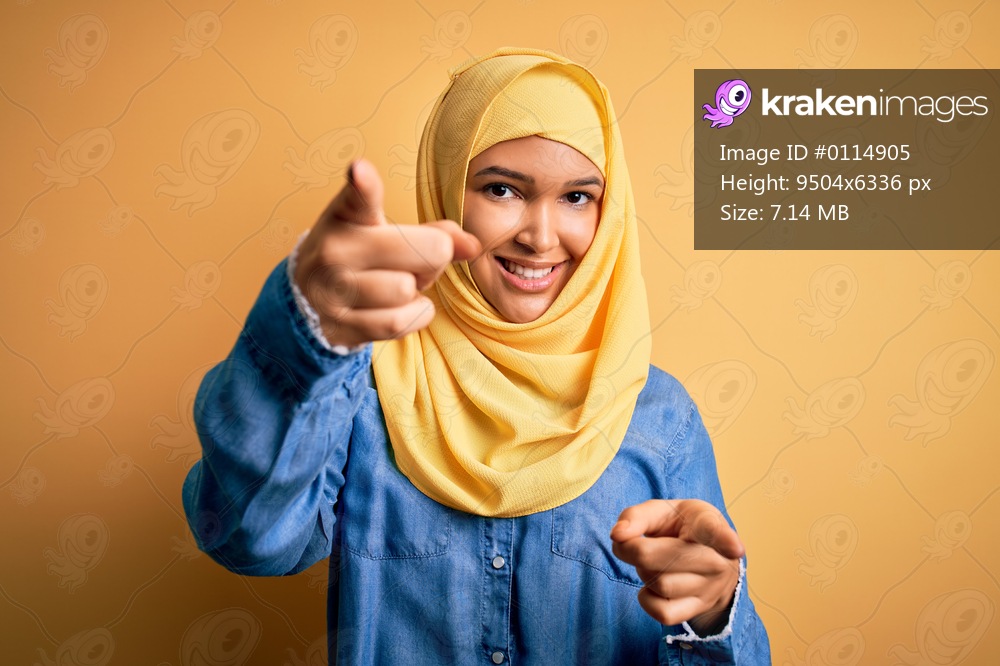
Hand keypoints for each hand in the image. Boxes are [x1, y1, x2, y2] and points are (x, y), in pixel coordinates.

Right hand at [293, 158, 481, 346]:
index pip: (358, 198)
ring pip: (408, 290)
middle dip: (432, 259)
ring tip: (392, 286)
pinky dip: (411, 316)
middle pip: (427, 250)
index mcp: (347, 217)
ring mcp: (334, 290)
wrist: (308, 299)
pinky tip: (395, 307)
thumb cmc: (361, 257)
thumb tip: (473, 246)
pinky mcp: (341, 325)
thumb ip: (435, 233)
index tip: (360, 171)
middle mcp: (336, 250)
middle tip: (411, 261)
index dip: (363, 184)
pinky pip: (401, 321)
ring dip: (413, 293)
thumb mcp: (387, 233)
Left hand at [610, 499, 743, 635]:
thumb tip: (617, 535)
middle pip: (665, 559)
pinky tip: (652, 585)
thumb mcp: (662, 511)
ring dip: (643, 572)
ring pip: (661, 584)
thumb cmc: (680, 528)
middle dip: (635, 549)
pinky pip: (663, 613)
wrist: (706, 554)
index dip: (724, 539)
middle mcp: (716, 559)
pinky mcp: (699, 608)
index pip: (715, 531)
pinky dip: (646, 599)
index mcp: (707, 524)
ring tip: (653, 561)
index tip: (735, 548)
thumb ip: (636, 516)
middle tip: (630, 542)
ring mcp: (710, 587)